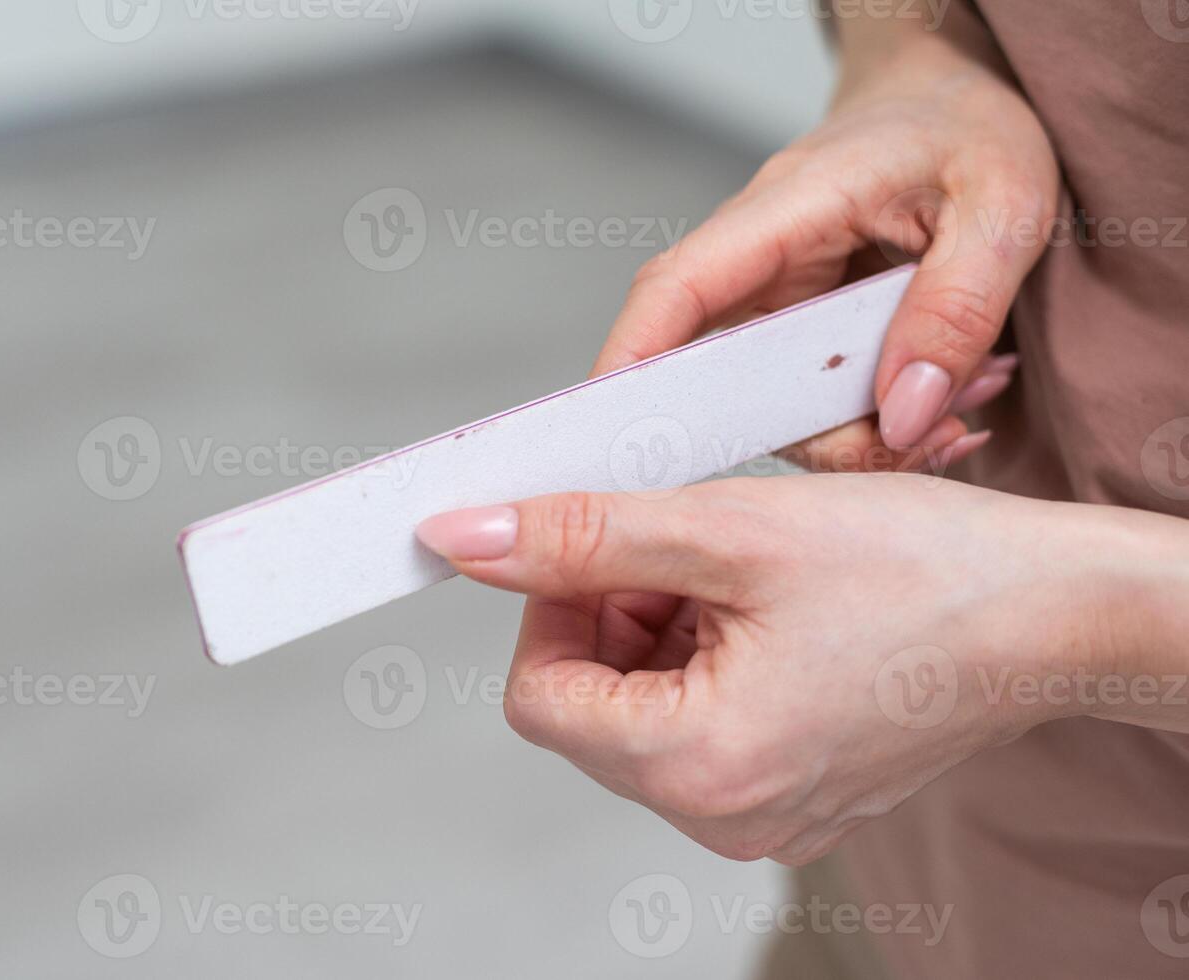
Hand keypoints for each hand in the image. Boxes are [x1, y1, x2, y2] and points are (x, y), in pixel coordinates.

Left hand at [415, 475, 1150, 864]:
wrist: (1061, 612)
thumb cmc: (928, 574)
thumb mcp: (729, 530)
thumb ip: (580, 538)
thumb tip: (468, 543)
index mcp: (699, 766)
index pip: (540, 695)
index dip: (548, 606)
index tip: (588, 544)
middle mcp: (725, 814)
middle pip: (590, 704)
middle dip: (611, 610)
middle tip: (685, 545)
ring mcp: (763, 812)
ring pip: (644, 707)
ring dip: (662, 625)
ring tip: (743, 571)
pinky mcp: (794, 790)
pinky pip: (704, 723)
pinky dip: (709, 654)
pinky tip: (769, 605)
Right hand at [595, 21, 1059, 467]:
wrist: (955, 99)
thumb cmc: (970, 127)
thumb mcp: (1004, 207)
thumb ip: (955, 311)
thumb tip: (904, 415)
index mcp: (788, 207)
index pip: (678, 288)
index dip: (636, 361)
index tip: (618, 428)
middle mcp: (761, 259)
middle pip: (723, 375)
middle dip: (811, 437)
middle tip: (919, 442)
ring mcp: (776, 298)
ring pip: (772, 403)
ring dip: (861, 432)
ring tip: (964, 406)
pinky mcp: (800, 327)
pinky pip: (809, 398)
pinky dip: (874, 418)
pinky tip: (947, 395)